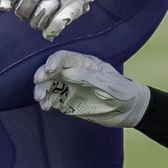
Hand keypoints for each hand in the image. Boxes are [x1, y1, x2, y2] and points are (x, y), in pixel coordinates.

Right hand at [34, 50, 148, 127]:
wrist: (129, 110)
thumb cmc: (123, 92)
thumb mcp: (109, 84)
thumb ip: (89, 77)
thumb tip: (67, 72)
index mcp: (85, 64)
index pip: (65, 58)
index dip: (54, 61)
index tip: (48, 69)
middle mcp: (74, 73)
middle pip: (53, 70)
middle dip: (43, 74)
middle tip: (39, 82)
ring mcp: (70, 87)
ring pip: (50, 85)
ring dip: (42, 89)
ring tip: (41, 98)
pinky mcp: (68, 102)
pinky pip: (53, 99)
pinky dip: (47, 102)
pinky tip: (46, 106)